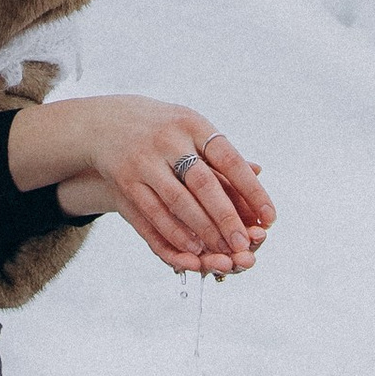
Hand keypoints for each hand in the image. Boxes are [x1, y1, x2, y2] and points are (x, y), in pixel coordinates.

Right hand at [7, 93, 273, 275]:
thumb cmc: (162, 131)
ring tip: (221, 252)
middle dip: (226, 217)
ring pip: (177, 202)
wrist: (104, 123)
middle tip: (245, 243)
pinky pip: (152, 213)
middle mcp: (169, 140)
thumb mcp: (191, 129)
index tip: (270, 217)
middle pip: (203, 183)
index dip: (251, 190)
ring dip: (201, 230)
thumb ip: (221, 154)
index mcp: (193, 124)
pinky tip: (192, 250)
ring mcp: (144, 160)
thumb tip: (259, 173)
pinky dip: (174, 234)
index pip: (229, 159)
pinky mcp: (125, 180)